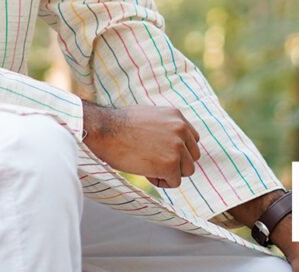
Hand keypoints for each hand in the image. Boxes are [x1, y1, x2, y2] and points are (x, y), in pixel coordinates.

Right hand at [81, 101, 199, 186]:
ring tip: (148, 166)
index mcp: (176, 116)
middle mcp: (181, 129)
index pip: (193, 140)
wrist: (105, 131)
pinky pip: (174, 182)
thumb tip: (172, 140)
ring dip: (169, 173)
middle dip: (177, 163)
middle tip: (155, 161)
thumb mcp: (149, 116)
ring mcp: (177, 147)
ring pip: (186, 171)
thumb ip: (165, 126)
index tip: (163, 152)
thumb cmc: (119, 124)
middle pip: (193, 157)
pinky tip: (145, 172)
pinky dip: (160, 181)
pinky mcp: (170, 164)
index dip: (179, 150)